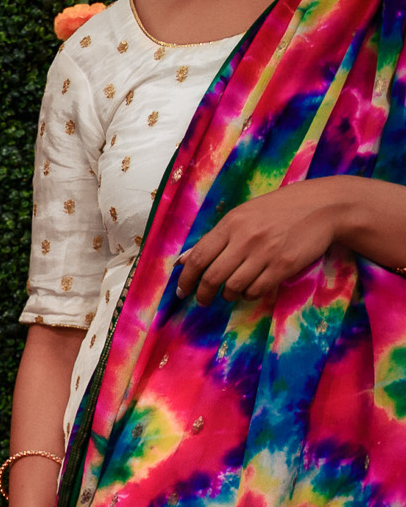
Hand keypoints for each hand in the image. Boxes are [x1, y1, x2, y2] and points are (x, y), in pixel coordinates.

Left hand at [176, 180, 345, 302]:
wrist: (324, 205)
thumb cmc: (279, 209)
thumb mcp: (243, 214)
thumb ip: (214, 238)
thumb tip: (182, 260)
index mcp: (232, 223)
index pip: (198, 258)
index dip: (185, 280)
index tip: (181, 292)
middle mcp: (246, 238)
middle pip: (212, 277)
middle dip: (203, 294)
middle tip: (203, 300)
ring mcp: (266, 252)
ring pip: (233, 287)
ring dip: (228, 295)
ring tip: (230, 292)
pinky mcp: (284, 265)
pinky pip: (256, 290)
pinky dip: (248, 295)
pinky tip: (250, 289)